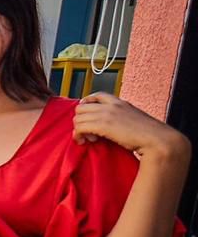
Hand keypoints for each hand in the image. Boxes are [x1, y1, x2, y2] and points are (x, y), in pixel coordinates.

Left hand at [73, 93, 190, 160]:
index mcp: (120, 102)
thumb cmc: (150, 135)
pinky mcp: (103, 125)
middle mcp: (111, 105)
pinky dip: (79, 135)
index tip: (87, 116)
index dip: (86, 105)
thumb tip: (113, 126)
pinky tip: (88, 141)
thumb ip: (122, 118)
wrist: (158, 140)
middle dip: (81, 120)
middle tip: (89, 133)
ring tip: (90, 139)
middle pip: (81, 107)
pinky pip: (79, 127)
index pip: (96, 95)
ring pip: (78, 118)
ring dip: (80, 129)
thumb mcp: (134, 119)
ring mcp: (107, 114)